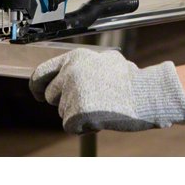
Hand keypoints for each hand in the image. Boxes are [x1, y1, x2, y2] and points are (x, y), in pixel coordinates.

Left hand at [29, 48, 184, 134]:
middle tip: (88, 101)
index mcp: (74, 58)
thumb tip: (61, 74)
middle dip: (64, 102)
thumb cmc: (129, 81)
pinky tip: (100, 118)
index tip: (38, 93)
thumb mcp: (102, 61)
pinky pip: (71, 126)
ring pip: (63, 112)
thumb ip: (79, 66)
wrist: (146, 94)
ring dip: (78, 114)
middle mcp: (69, 73)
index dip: (38, 86)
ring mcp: (72, 93)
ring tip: (101, 106)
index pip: (41, 72)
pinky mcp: (76, 114)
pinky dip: (84, 127)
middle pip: (50, 96)